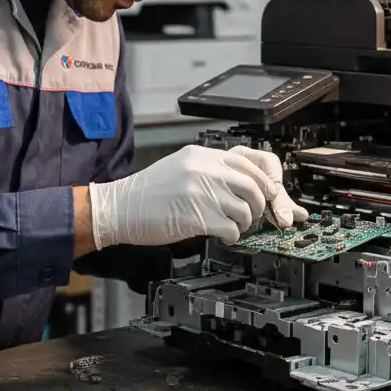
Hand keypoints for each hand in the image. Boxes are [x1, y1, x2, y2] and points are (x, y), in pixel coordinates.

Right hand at [87, 144, 305, 248]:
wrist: (119, 207)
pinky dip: (233, 236)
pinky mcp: (198, 216)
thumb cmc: (148, 192)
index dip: (266, 180)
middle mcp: (205, 169)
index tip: (270, 193)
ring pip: (246, 208)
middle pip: (254, 185)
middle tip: (252, 215)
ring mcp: (202, 192)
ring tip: (234, 226)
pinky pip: (232, 228)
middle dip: (259, 205)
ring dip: (246, 222)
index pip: (250, 161)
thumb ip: (209, 170)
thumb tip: (242, 182)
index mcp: (202, 155)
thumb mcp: (181, 167)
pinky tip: (223, 236)